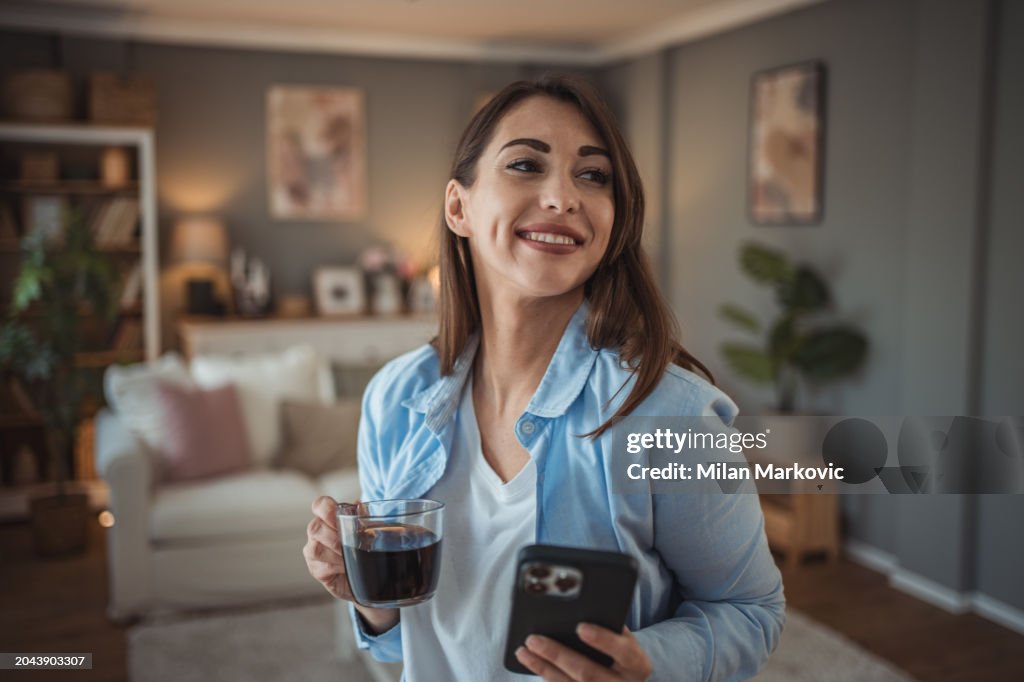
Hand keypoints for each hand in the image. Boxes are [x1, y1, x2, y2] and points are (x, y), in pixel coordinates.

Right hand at [303, 496, 354, 601]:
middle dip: (334, 535)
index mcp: (327, 518)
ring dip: (336, 551)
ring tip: (350, 555)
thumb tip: (360, 506)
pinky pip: (322, 567)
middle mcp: (317, 533)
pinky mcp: (316, 570)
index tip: (339, 514)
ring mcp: (313, 552)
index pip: (319, 505)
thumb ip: (363, 517)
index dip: (326, 507)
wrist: (363, 574)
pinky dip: (337, 566)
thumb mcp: (366, 530)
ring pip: (315, 549)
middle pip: (314, 527)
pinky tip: (346, 566)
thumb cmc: (361, 547)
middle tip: (349, 540)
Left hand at [515, 624, 652, 681]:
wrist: (627, 680)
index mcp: (638, 664)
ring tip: (524, 651)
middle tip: (534, 639)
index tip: (580, 627)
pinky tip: (532, 664)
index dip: (602, 639)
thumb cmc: (621, 650)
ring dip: (543, 668)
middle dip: (558, 655)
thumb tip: (583, 605)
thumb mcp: (624, 638)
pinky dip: (546, 676)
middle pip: (588, 673)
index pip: (624, 652)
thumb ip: (610, 625)